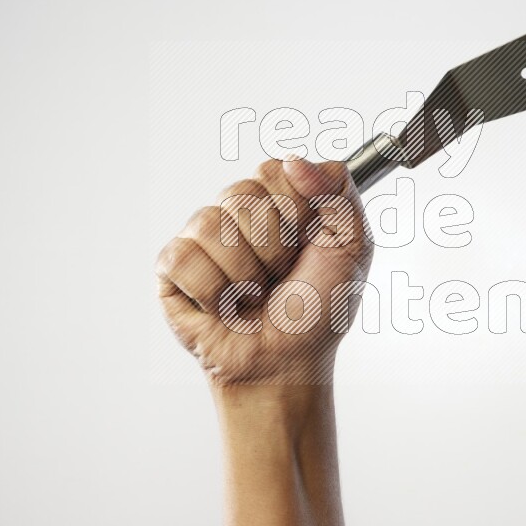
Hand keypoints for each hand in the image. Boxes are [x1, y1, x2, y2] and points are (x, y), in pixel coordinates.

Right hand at [156, 157, 372, 386]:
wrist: (287, 364)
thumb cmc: (318, 312)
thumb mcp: (352, 248)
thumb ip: (338, 192)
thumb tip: (294, 161)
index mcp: (279, 201)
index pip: (275, 170)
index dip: (295, 212)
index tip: (307, 245)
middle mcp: (237, 213)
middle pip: (242, 195)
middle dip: (273, 248)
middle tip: (280, 277)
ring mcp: (202, 239)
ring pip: (212, 225)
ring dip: (244, 274)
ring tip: (252, 295)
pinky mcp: (172, 269)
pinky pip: (183, 258)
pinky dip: (213, 291)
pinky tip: (224, 306)